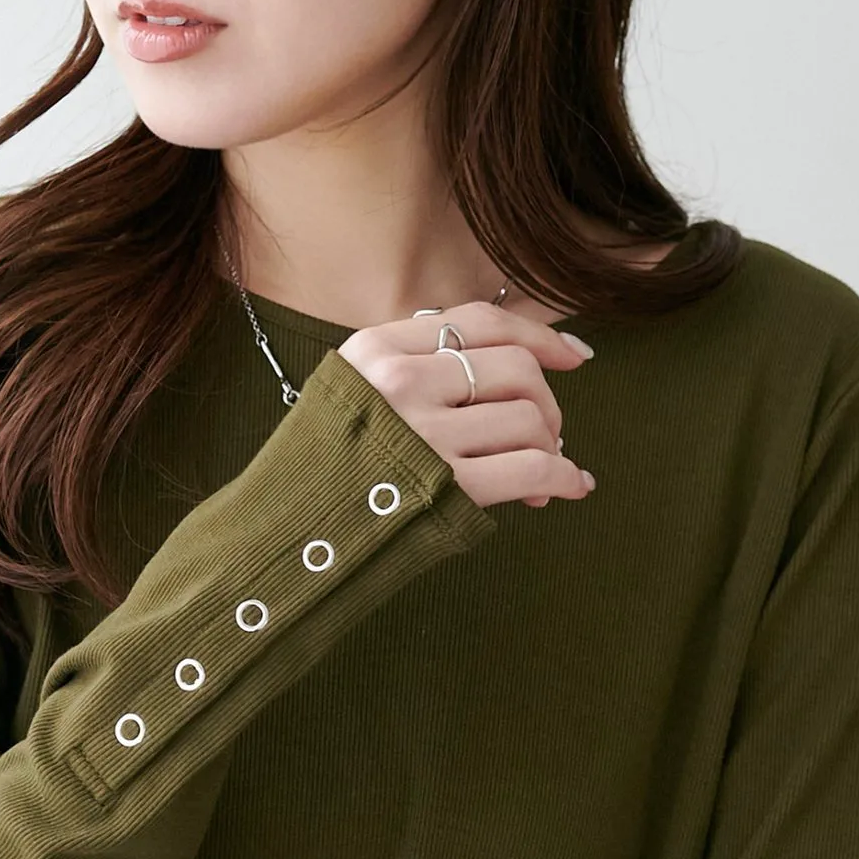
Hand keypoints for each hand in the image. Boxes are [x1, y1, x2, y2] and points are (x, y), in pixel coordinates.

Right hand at [336, 300, 596, 510]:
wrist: (285, 536)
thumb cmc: (325, 472)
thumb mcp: (352, 395)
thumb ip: (415, 370)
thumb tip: (514, 371)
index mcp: (376, 350)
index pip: (479, 321)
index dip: (538, 336)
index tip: (573, 356)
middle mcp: (399, 383)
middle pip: (515, 368)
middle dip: (547, 403)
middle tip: (547, 437)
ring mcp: (421, 435)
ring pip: (528, 418)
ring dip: (550, 447)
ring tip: (541, 473)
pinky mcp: (443, 488)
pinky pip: (530, 469)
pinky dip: (563, 477)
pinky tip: (569, 487)